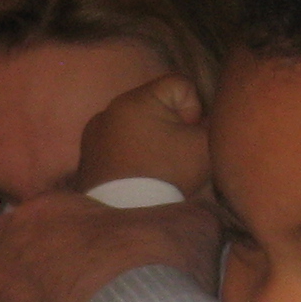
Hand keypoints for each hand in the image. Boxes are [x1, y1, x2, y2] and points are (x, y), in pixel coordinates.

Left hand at [74, 72, 210, 194]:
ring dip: (151, 138)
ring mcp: (95, 132)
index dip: (194, 109)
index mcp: (136, 100)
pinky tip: (138, 174)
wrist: (126, 216)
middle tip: (175, 154)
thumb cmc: (167, 176)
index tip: (187, 135)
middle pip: (156, 103)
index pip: (179, 85)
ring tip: (156, 166)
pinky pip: (119, 142)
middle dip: (172, 124)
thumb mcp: (203, 146)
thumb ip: (212, 122)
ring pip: (137, 123)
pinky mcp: (88, 153)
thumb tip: (205, 118)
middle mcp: (110, 109)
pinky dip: (132, 153)